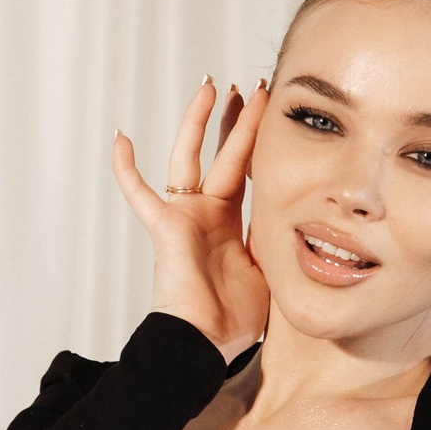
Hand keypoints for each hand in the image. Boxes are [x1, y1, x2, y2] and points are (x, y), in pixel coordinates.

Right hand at [112, 76, 271, 361]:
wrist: (204, 343)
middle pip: (223, 154)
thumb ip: (277, 242)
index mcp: (230, 224)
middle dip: (238, 120)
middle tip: (251, 86)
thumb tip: (310, 227)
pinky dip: (126, 168)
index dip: (257, 143)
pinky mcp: (166, 226)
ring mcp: (184, 216)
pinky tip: (120, 137)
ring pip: (189, 158)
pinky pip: (139, 193)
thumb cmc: (234, 319)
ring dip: (198, 122)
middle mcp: (206, 213)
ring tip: (210, 86)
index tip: (269, 111)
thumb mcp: (269, 271)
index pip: (246, 172)